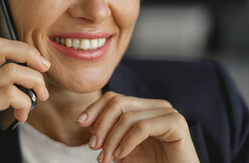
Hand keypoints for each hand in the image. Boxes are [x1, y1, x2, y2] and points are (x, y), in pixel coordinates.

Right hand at [0, 0, 49, 162]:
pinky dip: (24, 102)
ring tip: (40, 96)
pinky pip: (10, 94)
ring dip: (34, 82)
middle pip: (2, 47)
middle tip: (44, 67)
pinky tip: (23, 114)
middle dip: (30, 53)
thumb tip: (27, 79)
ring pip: (11, 70)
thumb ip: (0, 86)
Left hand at [77, 91, 198, 162]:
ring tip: (106, 158)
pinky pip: (142, 127)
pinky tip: (121, 156)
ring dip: (111, 140)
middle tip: (94, 147)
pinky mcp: (176, 123)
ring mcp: (167, 112)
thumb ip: (107, 133)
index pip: (113, 98)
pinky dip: (126, 142)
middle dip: (101, 124)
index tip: (80, 123)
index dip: (94, 108)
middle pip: (118, 103)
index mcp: (143, 107)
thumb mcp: (121, 147)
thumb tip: (86, 121)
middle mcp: (155, 105)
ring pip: (128, 117)